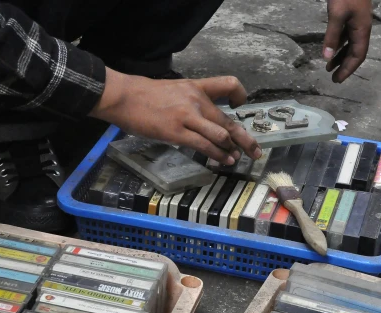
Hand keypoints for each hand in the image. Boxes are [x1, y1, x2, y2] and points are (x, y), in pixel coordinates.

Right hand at [89, 68, 261, 164]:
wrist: (124, 97)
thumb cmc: (144, 95)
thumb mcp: (173, 90)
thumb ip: (189, 100)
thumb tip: (200, 117)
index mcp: (196, 87)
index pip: (228, 84)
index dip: (240, 95)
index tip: (240, 106)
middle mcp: (197, 100)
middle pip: (229, 120)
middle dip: (245, 139)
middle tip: (256, 151)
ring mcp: (188, 116)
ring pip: (221, 134)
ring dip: (232, 149)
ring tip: (237, 159)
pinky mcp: (177, 132)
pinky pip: (204, 145)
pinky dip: (217, 154)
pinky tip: (223, 161)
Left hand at [323, 0, 372, 82]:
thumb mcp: (336, 15)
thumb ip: (332, 36)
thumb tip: (327, 58)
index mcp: (362, 30)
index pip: (357, 56)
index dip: (348, 69)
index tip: (338, 80)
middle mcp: (361, 28)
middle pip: (355, 53)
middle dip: (344, 67)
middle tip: (333, 79)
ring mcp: (356, 22)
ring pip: (350, 45)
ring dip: (340, 57)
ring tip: (328, 68)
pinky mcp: (349, 17)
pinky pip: (345, 36)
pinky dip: (338, 45)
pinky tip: (331, 50)